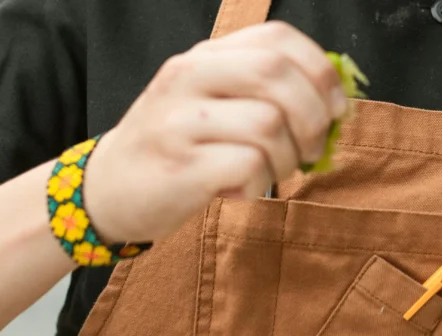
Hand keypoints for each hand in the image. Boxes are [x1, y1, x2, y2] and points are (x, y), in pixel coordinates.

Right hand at [82, 21, 346, 243]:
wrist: (107, 190)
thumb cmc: (174, 148)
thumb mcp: (208, 101)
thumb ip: (259, 91)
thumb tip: (332, 103)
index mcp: (204, 57)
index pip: (277, 39)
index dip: (320, 72)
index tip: (335, 108)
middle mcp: (189, 77)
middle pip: (277, 76)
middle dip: (313, 117)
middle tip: (312, 149)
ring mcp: (181, 121)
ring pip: (268, 124)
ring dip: (288, 159)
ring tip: (272, 173)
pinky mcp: (181, 167)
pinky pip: (248, 166)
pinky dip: (260, 184)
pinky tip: (241, 190)